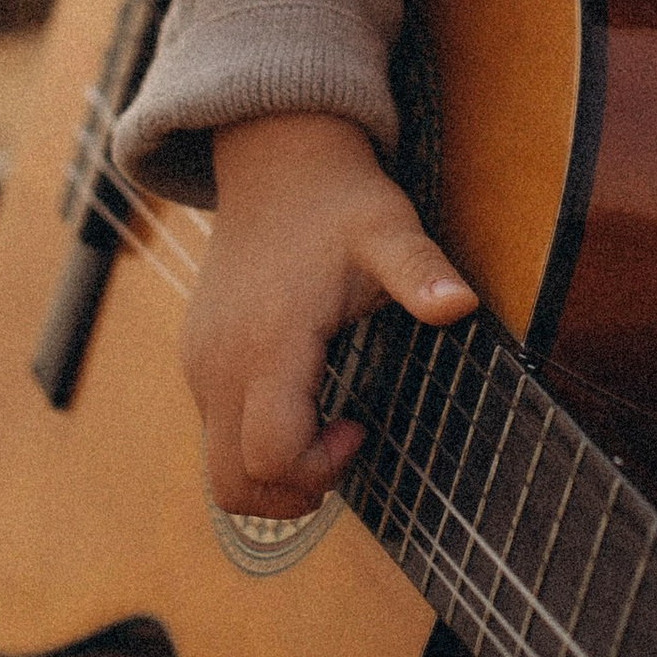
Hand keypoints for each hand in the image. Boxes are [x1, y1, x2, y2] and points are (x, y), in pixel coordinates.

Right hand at [181, 111, 473, 517]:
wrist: (277, 164)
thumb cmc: (339, 203)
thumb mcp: (388, 231)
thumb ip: (420, 270)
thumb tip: (461, 303)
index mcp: (267, 344)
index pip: (271, 457)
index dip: (320, 466)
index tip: (359, 426)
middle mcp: (218, 366)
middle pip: (233, 485)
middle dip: (293, 492)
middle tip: (343, 446)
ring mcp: (200, 367)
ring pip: (218, 470)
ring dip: (274, 473)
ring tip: (325, 426)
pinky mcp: (196, 363)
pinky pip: (215, 437)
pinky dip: (255, 446)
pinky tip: (301, 402)